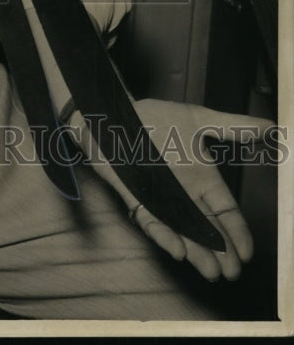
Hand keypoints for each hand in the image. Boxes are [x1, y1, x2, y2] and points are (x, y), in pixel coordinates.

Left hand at [68, 98, 273, 280]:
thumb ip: (233, 127)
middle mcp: (184, 194)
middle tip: (233, 272)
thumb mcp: (198, 119)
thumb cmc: (156, 118)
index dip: (238, 231)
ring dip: (197, 253)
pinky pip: (152, 223)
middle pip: (208, 228)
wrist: (116, 115)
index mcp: (202, 178)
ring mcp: (161, 199)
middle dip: (222, 251)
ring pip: (183, 233)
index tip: (248, 253)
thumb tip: (272, 126)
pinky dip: (164, 236)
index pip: (225, 211)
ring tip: (212, 271)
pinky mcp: (137, 200)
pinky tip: (178, 250)